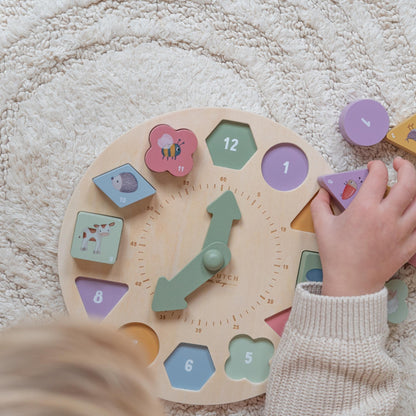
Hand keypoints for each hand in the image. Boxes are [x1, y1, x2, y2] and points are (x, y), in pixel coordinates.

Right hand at [311, 157, 415, 295]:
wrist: (350, 282)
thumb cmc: (336, 254)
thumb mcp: (322, 226)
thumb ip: (320, 204)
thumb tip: (322, 191)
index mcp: (364, 209)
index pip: (378, 177)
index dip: (376, 166)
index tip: (372, 166)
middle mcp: (386, 216)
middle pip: (409, 184)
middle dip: (406, 168)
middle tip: (399, 165)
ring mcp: (401, 231)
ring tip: (409, 186)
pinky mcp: (408, 245)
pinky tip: (413, 212)